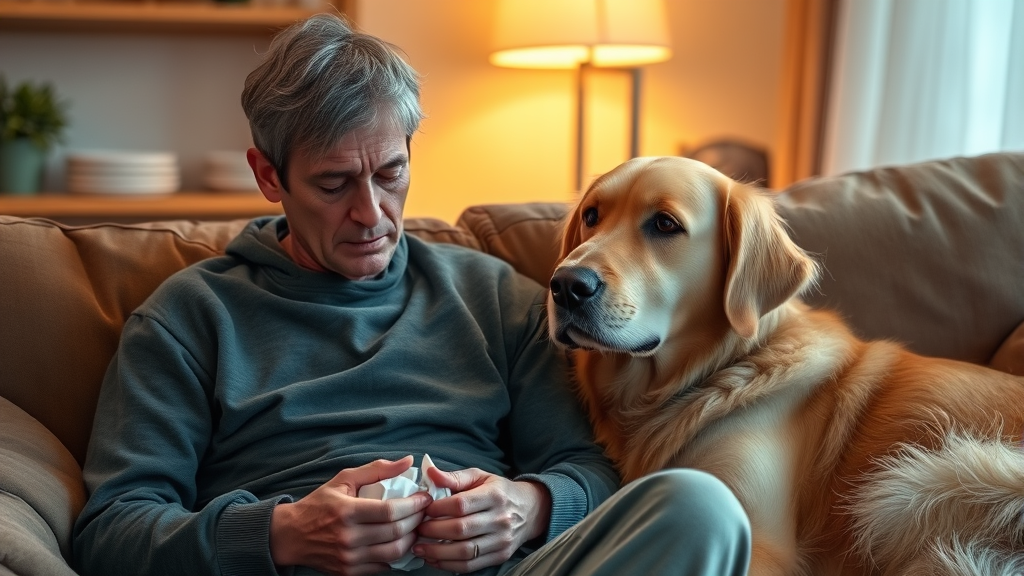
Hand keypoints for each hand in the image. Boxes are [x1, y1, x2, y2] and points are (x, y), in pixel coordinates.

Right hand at [269, 456, 432, 575]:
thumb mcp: (344, 479)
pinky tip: (399, 542)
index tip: (425, 498)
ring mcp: (349, 558)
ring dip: (411, 539)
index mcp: (347, 511)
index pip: (391, 511)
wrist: (290, 536)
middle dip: (417, 520)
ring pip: (393, 552)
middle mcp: (348, 537)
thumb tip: (407, 461)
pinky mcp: (348, 572)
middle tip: (424, 511)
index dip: (414, 505)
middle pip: (396, 532)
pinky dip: (396, 555)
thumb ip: (377, 469)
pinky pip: (383, 567)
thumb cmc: (319, 504)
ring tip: (415, 527)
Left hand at [413, 466, 551, 572]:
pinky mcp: (500, 556)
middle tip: (417, 529)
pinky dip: (448, 565)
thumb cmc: (499, 491)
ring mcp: (501, 540)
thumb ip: (455, 477)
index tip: (424, 509)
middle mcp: (501, 519)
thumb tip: (430, 473)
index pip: (461, 504)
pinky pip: (470, 566)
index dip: (438, 508)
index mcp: (495, 495)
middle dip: (433, 531)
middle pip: (460, 529)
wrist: (530, 510)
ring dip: (437, 552)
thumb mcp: (480, 477)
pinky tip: (434, 559)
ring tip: (419, 547)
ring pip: (464, 551)